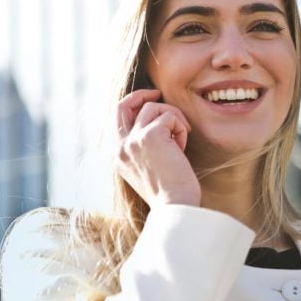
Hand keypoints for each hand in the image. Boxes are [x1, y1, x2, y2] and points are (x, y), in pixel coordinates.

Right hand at [115, 89, 200, 207]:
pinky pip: (170, 116)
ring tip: (180, 140)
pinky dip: (180, 128)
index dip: (133, 105)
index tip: (150, 102)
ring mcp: (133, 140)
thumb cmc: (169, 193)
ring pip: (153, 108)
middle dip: (141, 94)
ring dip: (173, 118)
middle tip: (158, 93)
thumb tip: (157, 125)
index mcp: (118, 156)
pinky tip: (182, 147)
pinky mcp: (150, 135)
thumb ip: (144, 149)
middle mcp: (121, 147)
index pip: (118, 119)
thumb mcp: (148, 169)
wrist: (175, 207)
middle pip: (123, 105)